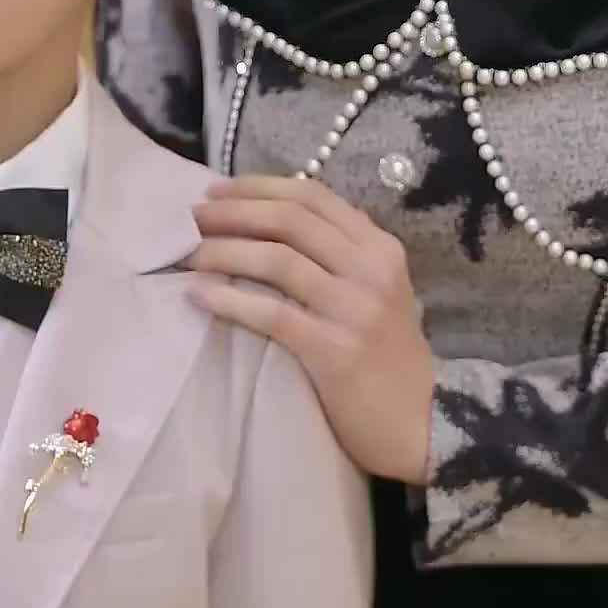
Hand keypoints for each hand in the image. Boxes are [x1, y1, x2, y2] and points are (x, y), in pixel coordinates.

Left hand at [187, 176, 433, 484]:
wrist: (418, 421)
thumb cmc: (387, 354)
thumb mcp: (377, 289)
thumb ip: (341, 253)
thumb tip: (273, 219)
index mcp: (380, 246)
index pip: (314, 196)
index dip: (260, 186)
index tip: (217, 188)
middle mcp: (371, 268)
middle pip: (291, 221)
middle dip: (235, 212)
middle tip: (194, 215)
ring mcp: (354, 308)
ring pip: (278, 260)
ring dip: (225, 251)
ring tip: (190, 253)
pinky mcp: (334, 350)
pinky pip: (272, 314)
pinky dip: (230, 300)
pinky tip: (199, 295)